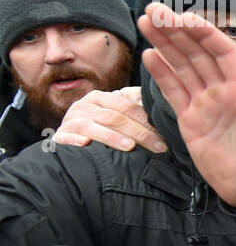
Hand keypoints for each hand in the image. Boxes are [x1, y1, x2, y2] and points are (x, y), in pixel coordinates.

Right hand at [52, 86, 167, 153]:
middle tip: (158, 147)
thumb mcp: (118, 115)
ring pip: (93, 126)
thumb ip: (136, 109)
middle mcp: (85, 106)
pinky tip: (85, 144)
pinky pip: (66, 136)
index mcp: (101, 98)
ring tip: (129, 146)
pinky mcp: (60, 136)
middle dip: (139, 133)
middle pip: (115, 117)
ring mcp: (71, 120)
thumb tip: (162, 106)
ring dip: (111, 137)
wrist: (70, 139)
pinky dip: (74, 140)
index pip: (127, 106)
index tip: (165, 136)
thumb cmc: (102, 128)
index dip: (147, 120)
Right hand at [138, 2, 235, 209]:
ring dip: (165, 43)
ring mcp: (206, 103)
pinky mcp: (190, 120)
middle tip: (155, 9)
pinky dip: (161, 73)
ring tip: (146, 19)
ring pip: (182, 66)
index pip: (224, 52)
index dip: (206, 34)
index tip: (186, 17)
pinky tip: (149, 53)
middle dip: (178, 30)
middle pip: (198, 52)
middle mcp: (225, 90)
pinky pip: (174, 90)